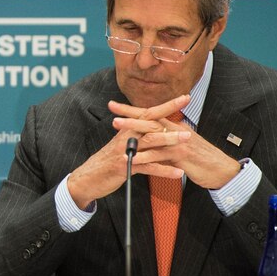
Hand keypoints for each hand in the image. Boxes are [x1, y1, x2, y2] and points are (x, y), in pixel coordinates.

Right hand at [66, 95, 189, 209]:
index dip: (167, 105)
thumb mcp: (120, 144)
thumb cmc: (107, 162)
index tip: (185, 98)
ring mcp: (126, 151)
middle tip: (189, 122)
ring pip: (150, 143)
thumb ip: (134, 133)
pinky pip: (148, 167)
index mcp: (127, 129)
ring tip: (187, 142)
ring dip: (170, 141)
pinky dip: (164, 170)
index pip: (149, 112)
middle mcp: (126, 136)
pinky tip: (179, 173)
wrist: (87, 178)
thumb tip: (150, 125)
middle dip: (170, 121)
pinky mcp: (126, 167)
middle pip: (150, 124)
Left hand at [108, 95, 240, 189]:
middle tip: (112, 113)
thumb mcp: (181, 147)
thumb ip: (166, 142)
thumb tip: (151, 140)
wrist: (222, 170)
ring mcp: (179, 142)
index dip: (132, 110)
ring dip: (134, 132)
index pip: (150, 114)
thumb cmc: (201, 159)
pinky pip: (160, 156)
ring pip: (152, 135)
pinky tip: (132, 159)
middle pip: (150, 119)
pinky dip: (145, 157)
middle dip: (130, 116)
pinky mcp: (182, 156)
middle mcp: (176, 130)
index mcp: (174, 127)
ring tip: (117, 131)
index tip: (114, 106)